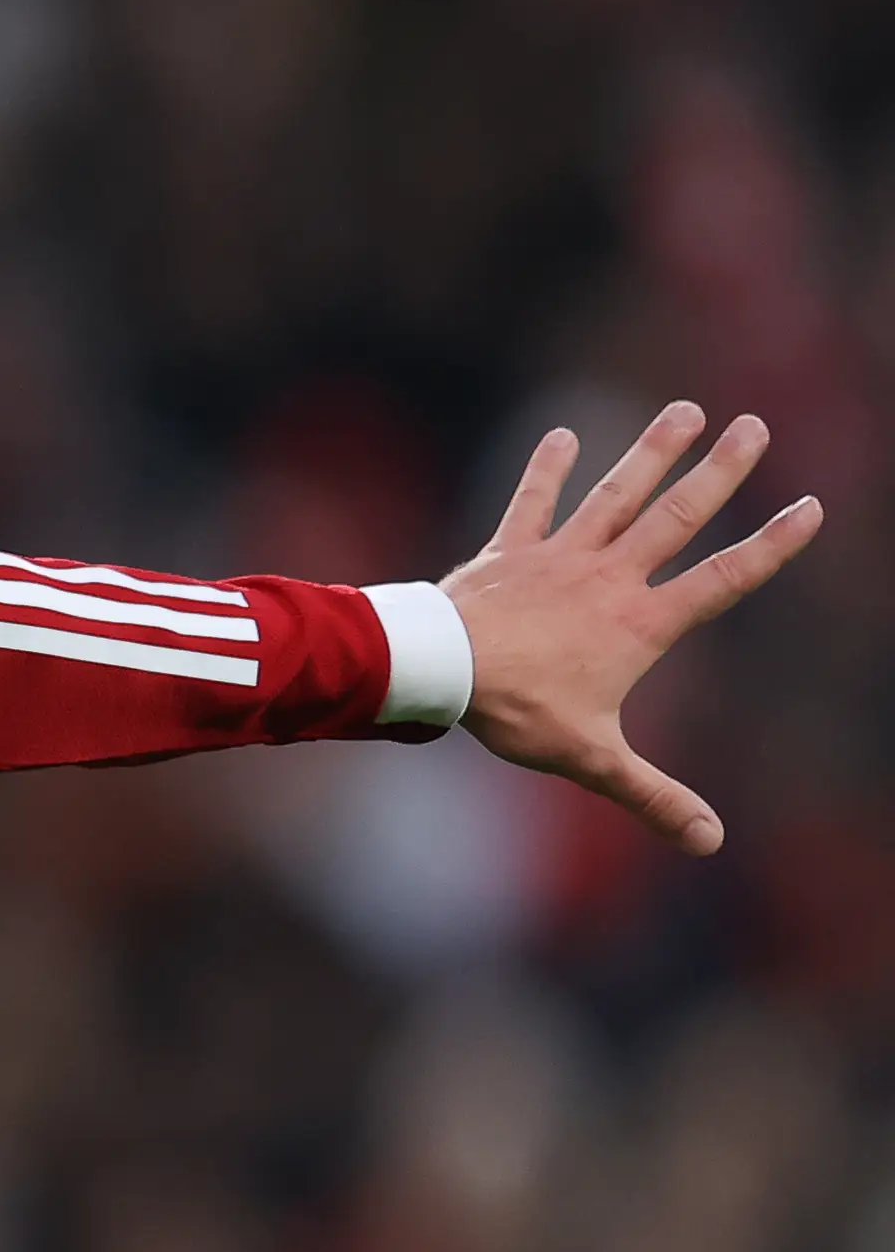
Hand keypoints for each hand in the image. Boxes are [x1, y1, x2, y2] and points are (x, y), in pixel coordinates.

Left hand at [440, 400, 820, 855]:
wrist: (440, 671)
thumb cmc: (517, 713)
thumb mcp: (592, 760)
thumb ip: (652, 796)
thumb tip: (710, 841)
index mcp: (640, 623)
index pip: (723, 580)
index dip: (771, 546)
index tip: (812, 507)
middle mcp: (608, 578)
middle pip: (677, 518)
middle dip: (720, 472)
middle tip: (756, 425)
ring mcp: (559, 556)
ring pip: (616, 496)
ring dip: (651, 453)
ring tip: (686, 410)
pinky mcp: (509, 549)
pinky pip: (532, 502)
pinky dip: (546, 468)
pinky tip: (564, 432)